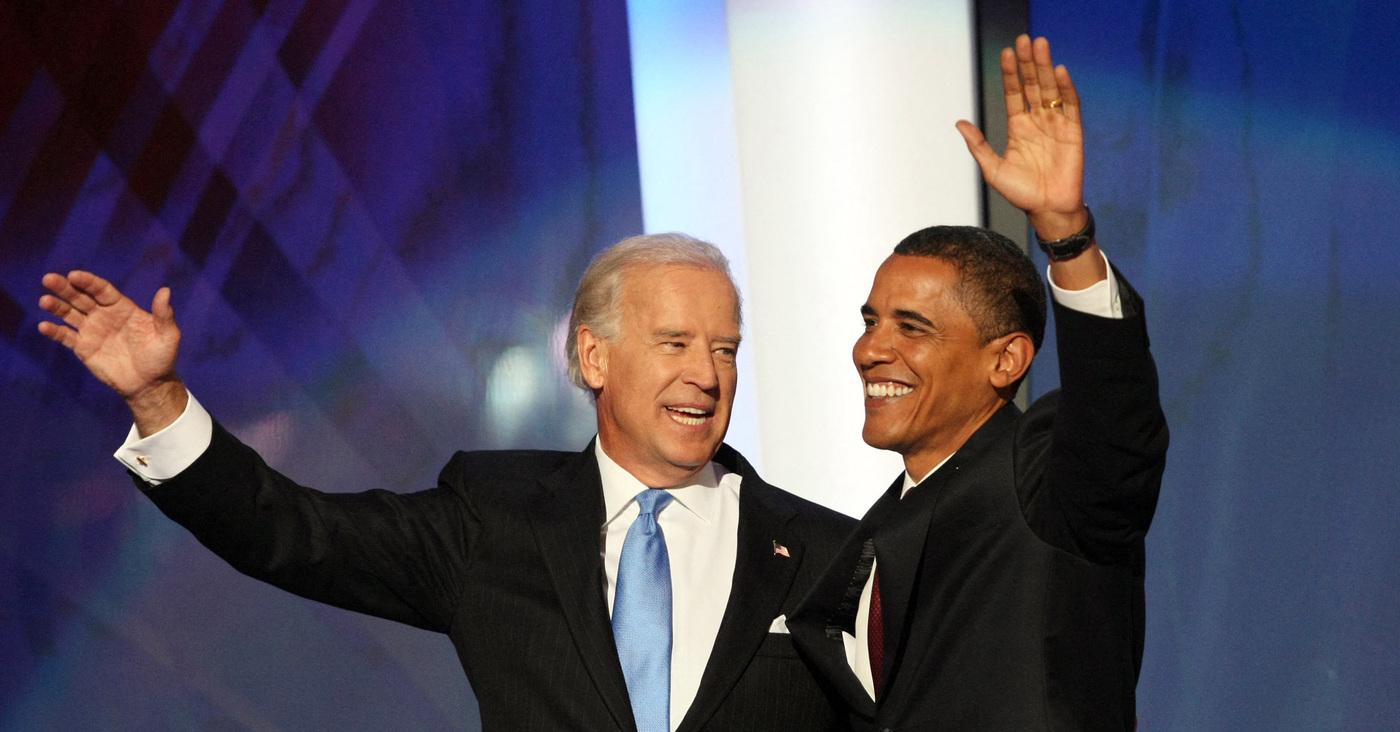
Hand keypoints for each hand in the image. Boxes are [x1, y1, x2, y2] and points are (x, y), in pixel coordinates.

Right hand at [39, 270, 186, 433]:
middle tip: (48, 279)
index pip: (102, 290)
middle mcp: (104, 315)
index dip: (88, 282)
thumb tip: (166, 290)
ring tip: (44, 300)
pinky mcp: (83, 348)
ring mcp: (92, 331)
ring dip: (56, 306)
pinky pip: (66, 337)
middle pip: (81, 298)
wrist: (149, 384)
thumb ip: (164, 314)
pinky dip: (54, 331)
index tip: (73, 275)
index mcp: (122, 308)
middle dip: (65, 288)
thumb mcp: (168, 335)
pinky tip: (44, 326)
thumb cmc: (161, 357)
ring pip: (70, 314)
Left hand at [955, 35, 1085, 239]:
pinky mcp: (1074, 132)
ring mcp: (1056, 124)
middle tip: (1024, 39)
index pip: (1013, 93)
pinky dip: (1066, 89)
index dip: (1010, 73)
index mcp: (1018, 127)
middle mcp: (1037, 121)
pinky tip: (1059, 72)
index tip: (1005, 53)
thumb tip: (959, 122)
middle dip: (1028, 62)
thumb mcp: (992, 169)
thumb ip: (978, 145)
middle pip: (1032, 85)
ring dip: (1045, 67)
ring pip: (1050, 89)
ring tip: (1040, 45)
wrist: (1047, 210)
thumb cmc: (1021, 193)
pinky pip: (1070, 106)